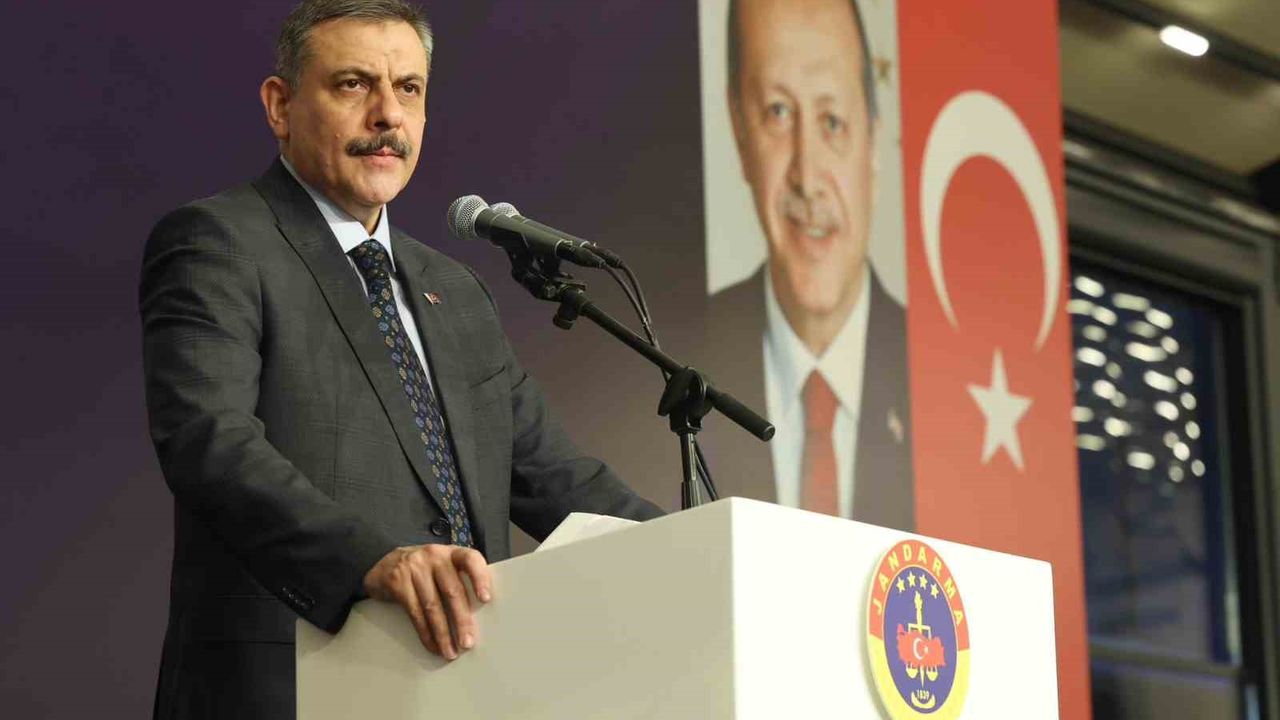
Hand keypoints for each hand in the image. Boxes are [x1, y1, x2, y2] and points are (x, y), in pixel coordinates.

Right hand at [362, 544, 492, 659]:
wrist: (385, 564)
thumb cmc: (424, 570)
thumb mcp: (443, 567)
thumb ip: (459, 582)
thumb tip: (477, 619)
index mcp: (452, 552)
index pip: (471, 559)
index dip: (480, 578)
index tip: (486, 599)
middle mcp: (434, 556)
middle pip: (452, 590)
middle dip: (461, 620)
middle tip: (467, 643)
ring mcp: (414, 567)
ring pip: (432, 605)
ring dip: (443, 633)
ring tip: (450, 651)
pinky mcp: (397, 581)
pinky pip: (415, 612)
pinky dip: (425, 633)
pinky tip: (432, 645)